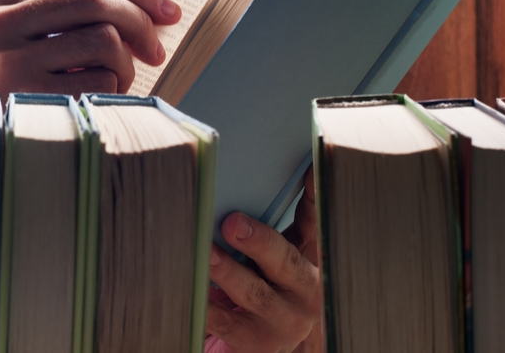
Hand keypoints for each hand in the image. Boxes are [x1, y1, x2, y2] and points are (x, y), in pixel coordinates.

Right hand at [0, 0, 180, 94]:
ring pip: (101, 39)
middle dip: (139, 22)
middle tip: (154, 52)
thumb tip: (149, 10)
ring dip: (125, 65)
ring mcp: (5, 61)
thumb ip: (61, 16)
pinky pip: (98, 81)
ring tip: (114, 83)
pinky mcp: (23, 98)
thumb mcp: (12, 40)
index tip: (167, 10)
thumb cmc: (0, 90)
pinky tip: (95, 102)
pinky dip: (112, 91)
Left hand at [207, 169, 320, 352]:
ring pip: (254, 292)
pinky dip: (206, 306)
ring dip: (227, 271)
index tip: (310, 170)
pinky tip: (188, 290)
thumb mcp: (274, 254)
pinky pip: (226, 322)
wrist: (263, 339)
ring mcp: (284, 320)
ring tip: (205, 254)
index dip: (315, 196)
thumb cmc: (264, 283)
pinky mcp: (257, 342)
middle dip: (258, 241)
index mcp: (310, 259)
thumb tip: (252, 177)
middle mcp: (306, 291)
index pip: (315, 222)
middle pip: (285, 260)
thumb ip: (270, 222)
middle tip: (232, 223)